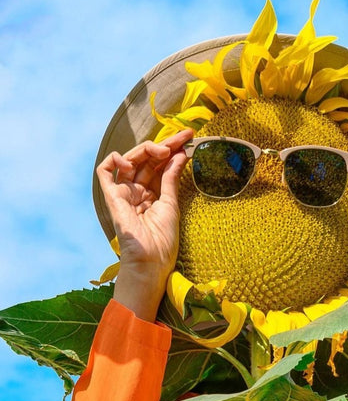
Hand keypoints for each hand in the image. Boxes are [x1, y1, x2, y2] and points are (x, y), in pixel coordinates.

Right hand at [96, 129, 193, 320]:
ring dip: (146, 150)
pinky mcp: (112, 198)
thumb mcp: (172, 203)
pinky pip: (105, 173)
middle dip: (164, 145)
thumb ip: (172, 178)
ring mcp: (125, 193)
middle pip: (147, 160)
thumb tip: (181, 154)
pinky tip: (131, 160)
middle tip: (183, 138)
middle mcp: (138, 190)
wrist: (151, 262)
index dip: (173, 150)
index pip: (161, 165)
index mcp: (153, 193)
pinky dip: (114, 160)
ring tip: (163, 150)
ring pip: (129, 160)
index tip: (190, 138)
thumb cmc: (163, 240)